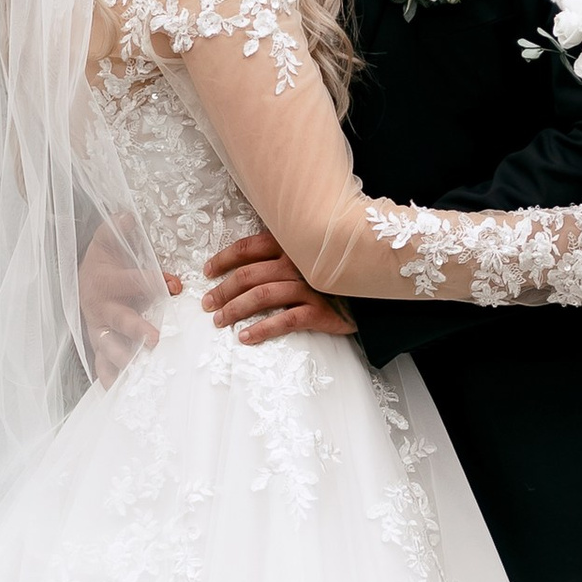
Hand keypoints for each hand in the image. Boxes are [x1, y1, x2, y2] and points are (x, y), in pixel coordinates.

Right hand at [82, 224, 179, 384]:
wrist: (80, 281)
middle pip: (119, 319)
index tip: (176, 285)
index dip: (154, 281)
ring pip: (109, 346)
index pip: (133, 280)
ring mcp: (98, 330)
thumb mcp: (108, 240)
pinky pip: (101, 365)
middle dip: (136, 329)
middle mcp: (100, 308)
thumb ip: (118, 228)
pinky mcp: (99, 346)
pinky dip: (108, 379)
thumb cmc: (104, 261)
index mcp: (106, 281)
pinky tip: (118, 394)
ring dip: (123, 360)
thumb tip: (128, 214)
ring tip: (137, 373)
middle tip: (155, 340)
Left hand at [201, 228, 355, 345]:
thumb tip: (244, 262)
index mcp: (290, 244)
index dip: (223, 259)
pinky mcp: (320, 311)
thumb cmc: (333, 273)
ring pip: (262, 296)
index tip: (208, 272)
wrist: (373, 294)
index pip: (248, 247)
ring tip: (219, 321)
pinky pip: (285, 320)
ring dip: (235, 309)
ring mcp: (309, 286)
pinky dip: (262, 329)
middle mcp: (297, 262)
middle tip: (207, 304)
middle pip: (249, 275)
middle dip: (223, 290)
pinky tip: (245, 337)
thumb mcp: (307, 254)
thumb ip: (281, 252)